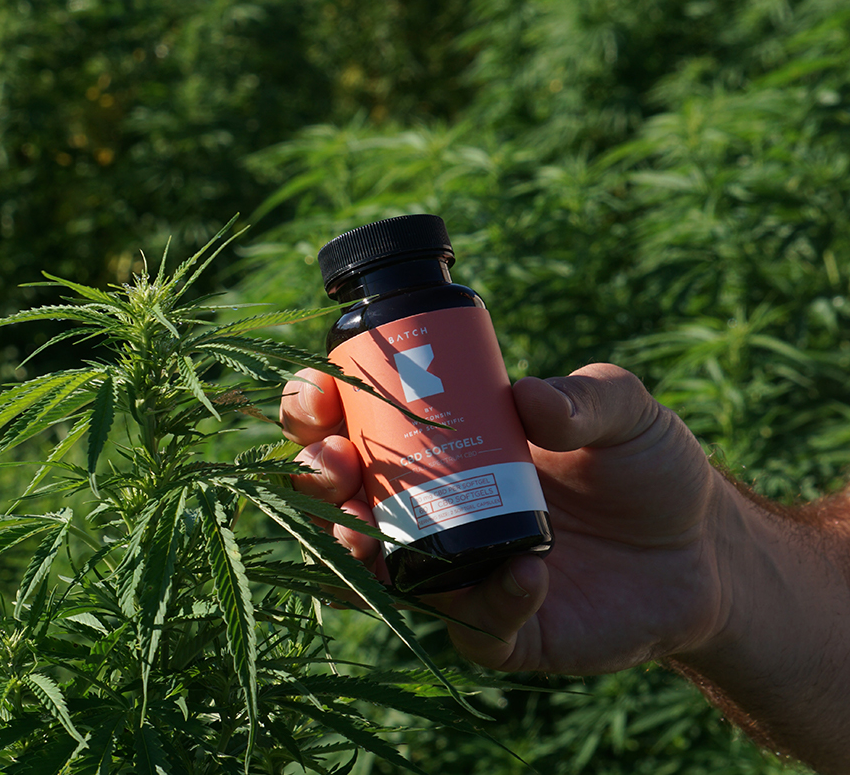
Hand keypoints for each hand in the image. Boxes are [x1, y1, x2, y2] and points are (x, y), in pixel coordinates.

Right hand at [281, 363, 732, 674]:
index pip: (353, 423)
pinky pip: (473, 625)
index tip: (318, 390)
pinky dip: (490, 601)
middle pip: (340, 498)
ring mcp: (458, 574)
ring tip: (372, 526)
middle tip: (334, 461)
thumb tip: (527, 400)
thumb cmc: (647, 467)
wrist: (705, 552)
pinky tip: (529, 572)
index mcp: (440, 445)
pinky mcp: (501, 631)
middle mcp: (430, 511)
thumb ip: (586, 396)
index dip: (317, 408)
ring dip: (358, 549)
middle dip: (315, 477)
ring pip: (377, 572)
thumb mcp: (624, 411)